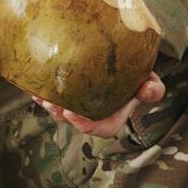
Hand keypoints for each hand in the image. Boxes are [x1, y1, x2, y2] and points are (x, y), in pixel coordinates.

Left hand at [32, 71, 165, 138]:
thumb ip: (153, 89)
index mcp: (115, 115)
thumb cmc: (140, 75)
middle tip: (51, 103)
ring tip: (42, 95)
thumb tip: (146, 90)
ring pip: (62, 111)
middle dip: (61, 115)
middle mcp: (96, 113)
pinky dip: (43, 94)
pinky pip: (54, 97)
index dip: (87, 126)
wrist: (128, 59)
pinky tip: (34, 87)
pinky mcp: (69, 93)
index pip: (103, 128)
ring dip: (51, 105)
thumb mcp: (151, 81)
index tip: (73, 115)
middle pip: (77, 121)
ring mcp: (81, 104)